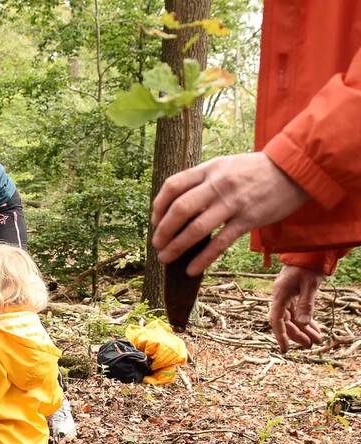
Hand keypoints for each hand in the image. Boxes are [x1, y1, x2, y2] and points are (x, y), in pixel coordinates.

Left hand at [151, 152, 309, 274]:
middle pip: (180, 209)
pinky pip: (220, 243)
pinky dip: (203, 259)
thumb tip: (176, 203)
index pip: (173, 186)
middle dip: (163, 231)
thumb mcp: (226, 165)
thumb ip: (203, 180)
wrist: (296, 168)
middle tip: (157, 244)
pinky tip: (191, 270)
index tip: (155, 221)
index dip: (159, 205)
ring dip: (176, 247)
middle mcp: (218, 185)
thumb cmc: (256, 170)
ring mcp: (233, 203)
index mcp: (209, 169)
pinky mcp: (248, 219)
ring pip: (196, 229)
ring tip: (165, 258)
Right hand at [268, 265, 323, 352]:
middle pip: (286, 322)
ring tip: (316, 340)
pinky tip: (314, 330)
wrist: (309, 253)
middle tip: (311, 345)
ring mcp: (286, 298)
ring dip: (304, 330)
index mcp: (280, 295)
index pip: (276, 320)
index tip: (285, 349)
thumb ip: (305, 304)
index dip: (280, 335)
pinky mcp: (294, 297)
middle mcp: (280, 298)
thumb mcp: (310, 285)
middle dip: (298, 335)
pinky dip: (306, 322)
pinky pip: (298, 313)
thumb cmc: (309, 266)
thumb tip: (302, 323)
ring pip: (292, 319)